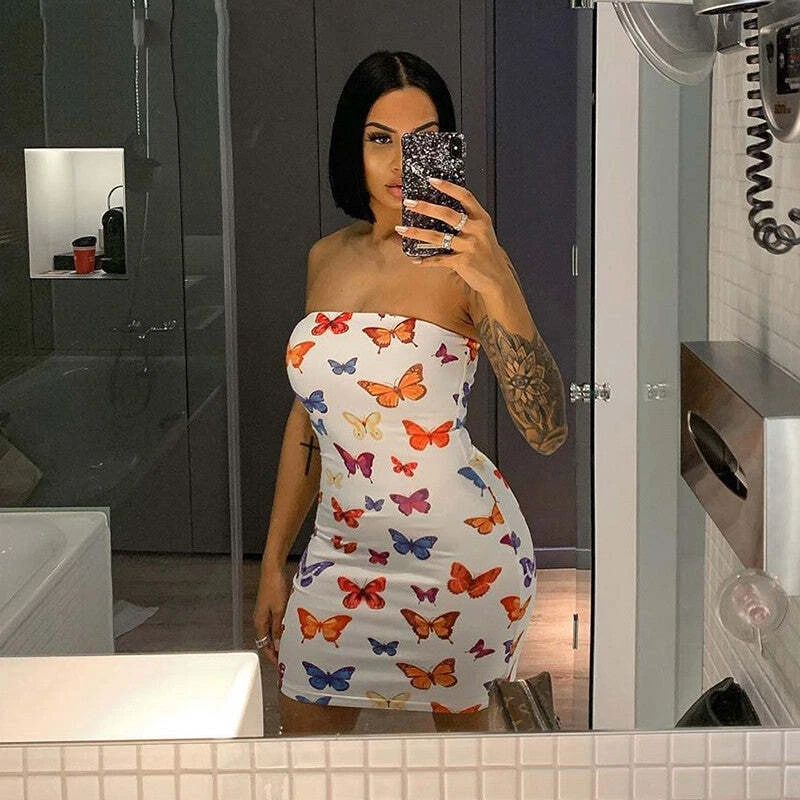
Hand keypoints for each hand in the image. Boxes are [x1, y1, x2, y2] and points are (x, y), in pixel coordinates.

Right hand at [253, 566, 289, 666]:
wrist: (273, 570)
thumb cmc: (274, 588)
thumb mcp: (279, 611)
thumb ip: (278, 628)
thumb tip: (278, 645)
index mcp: (260, 622)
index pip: (264, 645)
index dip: (272, 656)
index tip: (280, 665)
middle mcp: (260, 619)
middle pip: (267, 640)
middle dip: (276, 650)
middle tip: (287, 658)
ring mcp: (265, 613)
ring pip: (271, 632)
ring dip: (279, 640)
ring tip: (290, 647)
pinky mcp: (270, 606)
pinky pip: (274, 624)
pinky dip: (281, 630)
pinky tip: (289, 631)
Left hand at [396, 177, 510, 295]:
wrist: (497, 278)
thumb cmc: (487, 254)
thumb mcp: (483, 233)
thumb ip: (468, 222)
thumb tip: (441, 212)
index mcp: (482, 219)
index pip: (465, 196)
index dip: (448, 187)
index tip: (432, 180)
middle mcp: (476, 230)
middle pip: (447, 214)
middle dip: (425, 207)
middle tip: (409, 203)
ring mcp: (469, 246)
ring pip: (437, 237)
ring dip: (417, 233)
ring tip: (401, 229)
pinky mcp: (463, 262)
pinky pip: (439, 259)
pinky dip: (426, 261)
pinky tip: (415, 260)